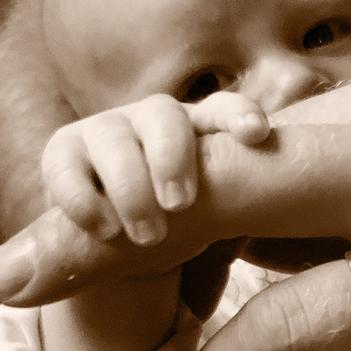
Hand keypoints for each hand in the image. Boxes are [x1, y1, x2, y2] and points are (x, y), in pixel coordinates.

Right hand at [41, 91, 268, 244]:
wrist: (124, 240)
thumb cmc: (183, 224)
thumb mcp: (216, 216)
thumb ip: (241, 210)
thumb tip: (286, 227)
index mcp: (200, 129)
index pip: (222, 110)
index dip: (239, 115)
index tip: (257, 135)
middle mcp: (154, 120)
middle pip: (164, 116)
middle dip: (172, 158)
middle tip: (180, 206)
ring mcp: (107, 130)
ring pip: (113, 138)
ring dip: (130, 187)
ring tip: (148, 236)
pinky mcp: (64, 152)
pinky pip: (64, 166)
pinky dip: (83, 198)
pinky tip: (104, 229)